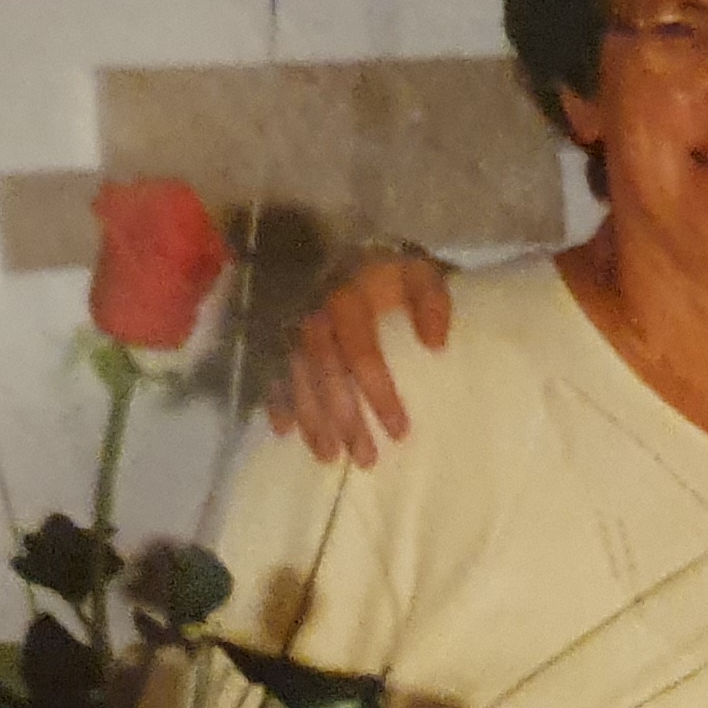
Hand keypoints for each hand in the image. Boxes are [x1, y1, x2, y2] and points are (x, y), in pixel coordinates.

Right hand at [265, 248, 452, 467]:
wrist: (352, 247)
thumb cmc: (392, 272)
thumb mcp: (421, 273)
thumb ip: (432, 301)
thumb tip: (435, 345)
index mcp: (349, 299)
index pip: (361, 353)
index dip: (379, 393)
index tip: (400, 432)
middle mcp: (314, 314)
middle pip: (326, 374)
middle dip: (344, 419)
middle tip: (366, 459)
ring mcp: (292, 325)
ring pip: (298, 379)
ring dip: (312, 420)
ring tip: (330, 457)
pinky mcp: (277, 334)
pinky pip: (271, 370)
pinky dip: (276, 400)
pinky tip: (283, 431)